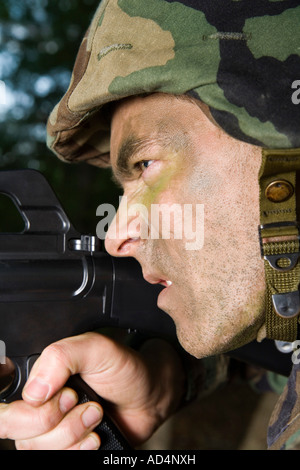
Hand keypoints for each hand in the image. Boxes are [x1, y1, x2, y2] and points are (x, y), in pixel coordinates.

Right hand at [0, 332, 184, 449]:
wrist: (149, 395)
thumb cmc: (123, 369)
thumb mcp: (95, 348)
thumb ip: (61, 356)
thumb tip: (34, 391)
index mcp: (39, 384)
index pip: (10, 413)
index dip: (39, 412)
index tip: (71, 396)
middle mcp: (40, 411)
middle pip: (24, 437)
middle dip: (62, 424)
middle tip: (89, 406)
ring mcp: (54, 435)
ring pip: (43, 452)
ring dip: (75, 436)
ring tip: (97, 416)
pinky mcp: (69, 451)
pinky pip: (61, 462)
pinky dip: (80, 453)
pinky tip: (95, 438)